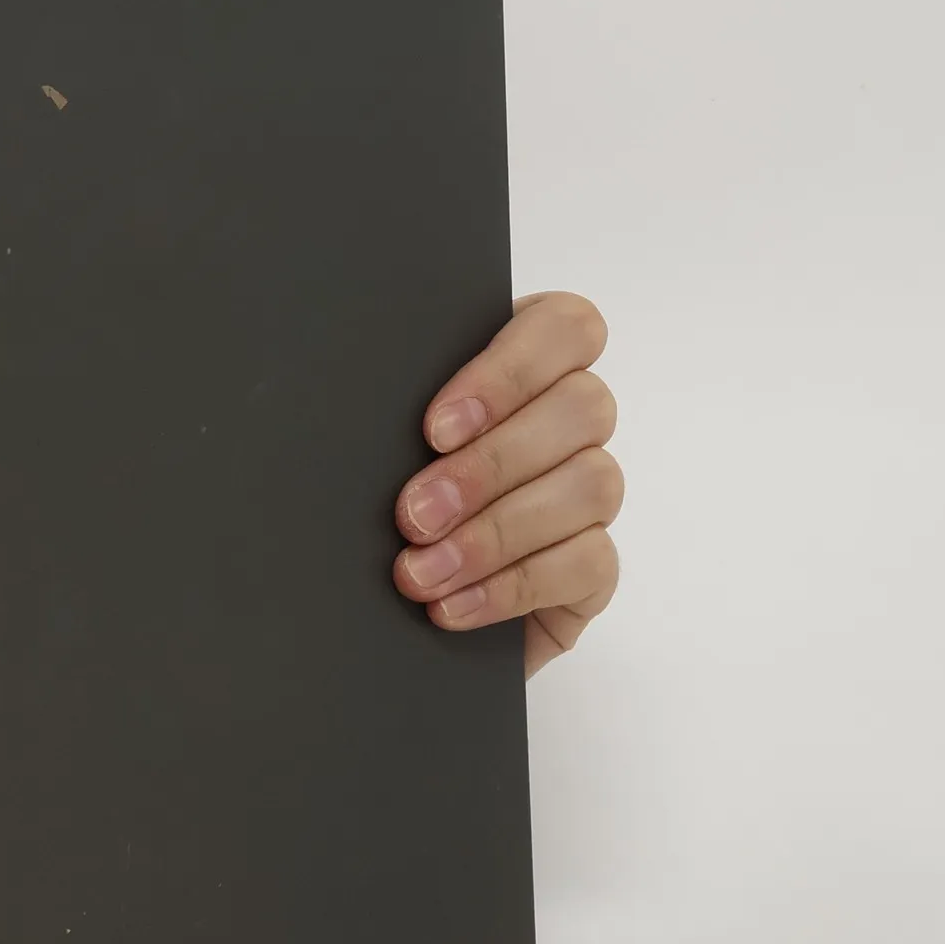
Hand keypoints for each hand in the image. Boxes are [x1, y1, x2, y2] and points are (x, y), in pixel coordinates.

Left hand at [392, 291, 622, 677]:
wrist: (380, 615)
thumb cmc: (374, 506)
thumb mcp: (377, 450)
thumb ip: (389, 413)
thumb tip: (350, 406)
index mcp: (525, 366)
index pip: (565, 327)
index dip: (509, 372)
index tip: (435, 429)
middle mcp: (570, 421)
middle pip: (582, 406)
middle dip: (489, 465)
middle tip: (414, 513)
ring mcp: (590, 492)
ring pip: (591, 484)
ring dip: (496, 533)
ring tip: (419, 572)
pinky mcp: (594, 566)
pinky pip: (587, 563)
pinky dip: (511, 587)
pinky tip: (451, 606)